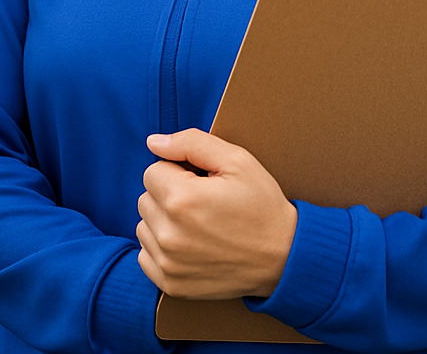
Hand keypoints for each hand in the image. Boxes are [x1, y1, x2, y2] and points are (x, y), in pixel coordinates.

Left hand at [136, 129, 296, 299]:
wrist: (282, 257)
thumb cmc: (261, 205)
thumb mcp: (236, 160)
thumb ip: (191, 143)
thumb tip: (153, 142)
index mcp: (182, 199)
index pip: (153, 171)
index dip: (178, 171)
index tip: (201, 181)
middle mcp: (169, 234)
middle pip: (146, 198)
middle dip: (169, 193)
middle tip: (202, 201)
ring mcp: (168, 263)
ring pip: (144, 225)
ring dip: (163, 220)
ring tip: (197, 222)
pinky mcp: (170, 284)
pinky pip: (145, 255)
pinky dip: (161, 247)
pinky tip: (190, 244)